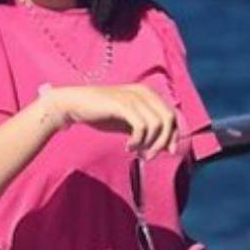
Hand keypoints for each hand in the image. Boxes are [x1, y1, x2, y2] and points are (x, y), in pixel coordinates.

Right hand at [38, 82, 178, 157]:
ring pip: (157, 124)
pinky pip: (141, 126)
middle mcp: (144, 93)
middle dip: (163, 141)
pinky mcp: (123, 105)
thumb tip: (166, 146)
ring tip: (135, 151)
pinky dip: (138, 141)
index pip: (172, 115)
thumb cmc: (102, 113)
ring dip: (149, 144)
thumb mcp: (128, 121)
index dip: (173, 135)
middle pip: (168, 119)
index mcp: (148, 94)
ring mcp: (133, 97)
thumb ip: (146, 129)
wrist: (76, 104)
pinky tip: (128, 146)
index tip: (168, 152)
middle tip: (149, 156)